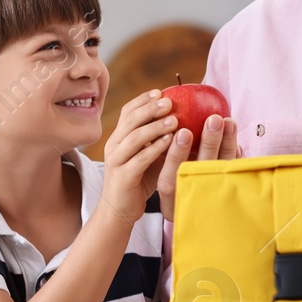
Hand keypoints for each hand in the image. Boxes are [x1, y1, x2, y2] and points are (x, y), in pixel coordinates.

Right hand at [101, 91, 180, 221]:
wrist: (119, 211)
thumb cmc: (139, 180)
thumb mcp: (149, 155)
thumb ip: (160, 139)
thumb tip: (186, 121)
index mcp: (119, 137)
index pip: (127, 112)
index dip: (142, 100)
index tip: (160, 91)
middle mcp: (114, 146)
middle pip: (130, 120)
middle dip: (150, 109)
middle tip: (170, 101)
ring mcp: (116, 161)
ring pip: (134, 137)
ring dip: (155, 126)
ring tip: (174, 120)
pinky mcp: (123, 176)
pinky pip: (140, 158)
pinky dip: (155, 148)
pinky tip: (170, 141)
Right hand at [156, 114, 238, 221]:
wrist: (196, 220)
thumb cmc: (176, 188)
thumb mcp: (165, 180)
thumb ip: (166, 159)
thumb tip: (174, 127)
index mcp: (170, 195)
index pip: (171, 175)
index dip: (176, 155)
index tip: (183, 132)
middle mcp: (191, 197)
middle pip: (202, 170)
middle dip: (209, 144)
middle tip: (213, 120)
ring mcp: (214, 197)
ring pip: (224, 170)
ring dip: (227, 144)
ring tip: (228, 122)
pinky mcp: (231, 195)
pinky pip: (237, 176)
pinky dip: (238, 158)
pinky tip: (238, 143)